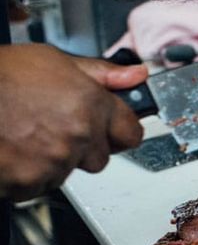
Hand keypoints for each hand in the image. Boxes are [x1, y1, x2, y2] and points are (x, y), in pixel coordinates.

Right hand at [0, 44, 146, 201]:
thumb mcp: (50, 60)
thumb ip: (99, 73)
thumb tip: (135, 76)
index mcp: (90, 104)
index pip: (131, 132)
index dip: (120, 129)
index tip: (111, 127)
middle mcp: (79, 135)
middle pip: (102, 156)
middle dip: (85, 146)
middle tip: (55, 126)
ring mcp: (56, 161)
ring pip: (70, 170)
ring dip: (55, 159)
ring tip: (27, 133)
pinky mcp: (33, 181)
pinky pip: (42, 184)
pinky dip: (30, 173)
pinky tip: (15, 148)